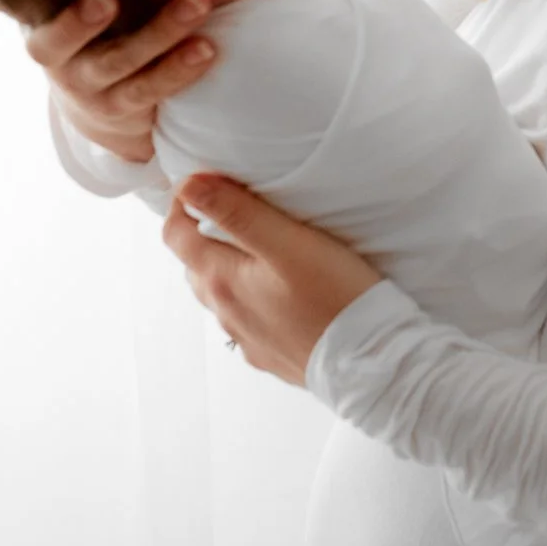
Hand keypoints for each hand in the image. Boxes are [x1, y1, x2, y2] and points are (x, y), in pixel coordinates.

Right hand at [0, 0, 218, 162]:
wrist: (112, 101)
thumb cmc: (92, 24)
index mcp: (31, 18)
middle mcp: (52, 55)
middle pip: (54, 40)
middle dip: (77, 20)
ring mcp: (89, 85)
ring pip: (119, 64)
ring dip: (159, 33)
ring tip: (198, 4)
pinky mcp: (126, 108)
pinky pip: (152, 89)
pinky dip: (181, 68)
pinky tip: (210, 47)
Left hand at [163, 174, 384, 388]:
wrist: (371, 363)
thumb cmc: (335, 297)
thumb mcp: (289, 242)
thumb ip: (237, 213)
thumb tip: (189, 185)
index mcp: (221, 280)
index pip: (175, 236)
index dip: (183, 203)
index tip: (206, 181)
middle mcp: (225, 312)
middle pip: (195, 265)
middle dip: (204, 233)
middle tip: (237, 208)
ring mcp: (245, 338)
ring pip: (220, 293)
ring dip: (228, 267)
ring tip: (261, 248)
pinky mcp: (268, 355)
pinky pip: (246, 320)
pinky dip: (251, 298)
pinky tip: (281, 293)